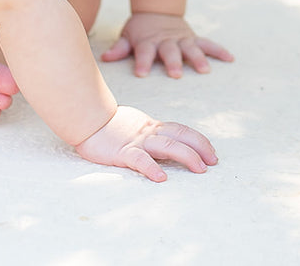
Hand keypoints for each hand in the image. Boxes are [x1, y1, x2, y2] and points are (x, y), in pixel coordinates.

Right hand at [75, 105, 217, 181]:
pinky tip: (161, 178)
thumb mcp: (135, 127)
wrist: (86, 119)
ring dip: (187, 157)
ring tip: (200, 170)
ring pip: (167, 146)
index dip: (199, 141)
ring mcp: (137, 142)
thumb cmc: (109, 126)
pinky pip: (140, 160)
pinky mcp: (122, 152)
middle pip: (181, 137)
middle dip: (200, 149)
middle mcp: (149, 133)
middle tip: (213, 163)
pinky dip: (152, 168)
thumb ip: (150, 134)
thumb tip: (167, 144)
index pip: (182, 130)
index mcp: (152, 127)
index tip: (212, 153)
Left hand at [100, 12, 233, 77]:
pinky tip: (230, 59)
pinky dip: (219, 51)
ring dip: (198, 58)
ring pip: (191, 49)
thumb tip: (105, 57)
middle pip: (170, 52)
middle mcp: (166, 41)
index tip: (140, 74)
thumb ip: (119, 48)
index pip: (143, 53)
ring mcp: (182, 40)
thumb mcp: (127, 36)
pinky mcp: (194, 38)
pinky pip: (208, 44)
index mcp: (148, 42)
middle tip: (175, 74)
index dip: (141, 62)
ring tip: (205, 70)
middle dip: (173, 62)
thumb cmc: (140, 31)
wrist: (157, 12)